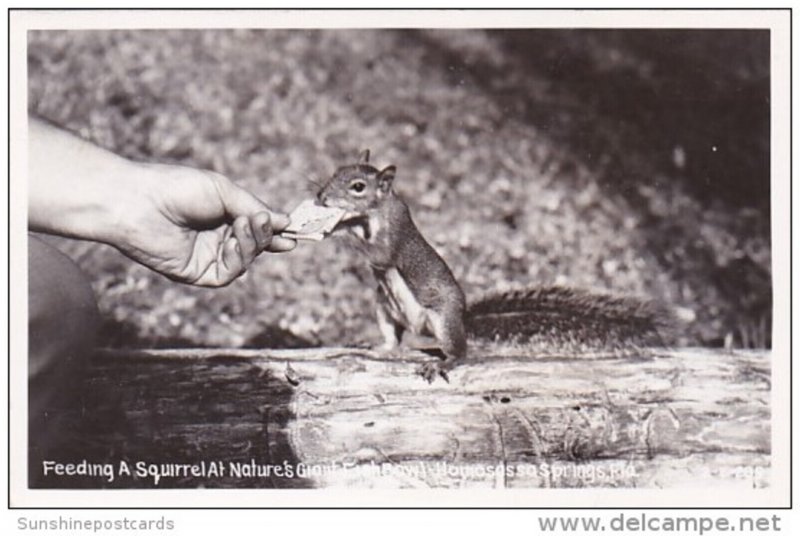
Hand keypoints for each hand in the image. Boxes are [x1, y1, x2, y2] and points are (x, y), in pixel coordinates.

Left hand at [118, 164, 295, 285]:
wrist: (138, 203)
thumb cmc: (177, 188)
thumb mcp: (224, 191)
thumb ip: (253, 208)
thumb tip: (285, 221)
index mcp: (223, 215)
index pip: (257, 227)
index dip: (277, 230)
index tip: (296, 230)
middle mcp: (217, 237)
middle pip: (256, 245)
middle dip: (267, 236)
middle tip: (270, 225)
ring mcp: (208, 257)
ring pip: (246, 260)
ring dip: (252, 244)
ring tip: (244, 226)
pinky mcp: (196, 273)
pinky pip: (228, 274)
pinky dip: (237, 259)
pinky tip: (232, 243)